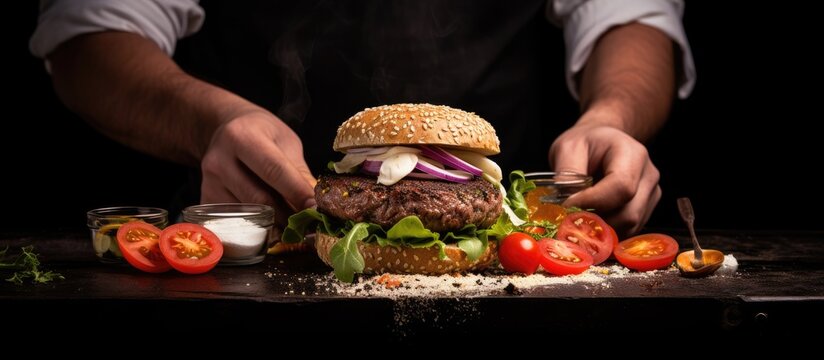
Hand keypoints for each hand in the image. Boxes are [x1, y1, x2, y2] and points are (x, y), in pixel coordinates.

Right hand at [200, 111, 316, 225]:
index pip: (274, 170)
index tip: (316, 210)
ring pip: (249, 215)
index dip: (297, 192)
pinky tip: (271, 222)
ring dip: (276, 223)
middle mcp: (220, 160)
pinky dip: (258, 226)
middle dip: (289, 215)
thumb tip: (316, 205)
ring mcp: (209, 182)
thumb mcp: (285, 142)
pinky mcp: (206, 200)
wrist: (225, 128)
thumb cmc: (262, 134)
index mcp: (243, 137)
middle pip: (260, 199)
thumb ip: (299, 172)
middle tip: (309, 224)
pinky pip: (236, 222)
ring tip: (293, 223)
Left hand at [549, 123, 660, 235]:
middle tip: (569, 218)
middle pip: (628, 213)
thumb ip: (567, 175)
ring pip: (629, 226)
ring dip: (601, 229)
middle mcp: (648, 175)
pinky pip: (629, 230)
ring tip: (579, 216)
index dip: (593, 202)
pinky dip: (608, 231)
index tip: (567, 205)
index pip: (621, 187)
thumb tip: (567, 204)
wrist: (602, 142)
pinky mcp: (646, 209)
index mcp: (632, 154)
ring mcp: (651, 194)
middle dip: (596, 221)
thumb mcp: (568, 148)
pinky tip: (592, 219)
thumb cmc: (586, 143)